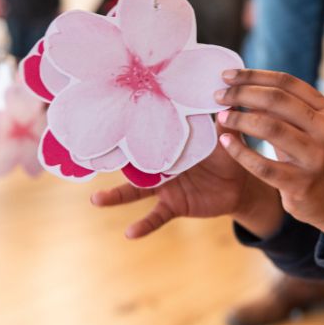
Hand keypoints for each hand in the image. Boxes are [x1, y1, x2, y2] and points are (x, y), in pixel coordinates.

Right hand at [91, 124, 281, 238]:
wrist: (241, 186)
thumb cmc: (228, 154)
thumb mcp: (224, 135)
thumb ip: (220, 117)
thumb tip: (224, 91)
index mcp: (169, 143)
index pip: (144, 134)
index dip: (126, 129)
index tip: (104, 120)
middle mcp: (160, 164)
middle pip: (131, 162)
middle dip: (109, 161)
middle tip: (83, 157)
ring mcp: (164, 186)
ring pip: (135, 191)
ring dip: (115, 196)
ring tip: (95, 199)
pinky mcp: (173, 205)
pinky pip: (155, 217)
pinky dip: (143, 225)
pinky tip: (129, 233)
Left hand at [214, 70, 323, 247]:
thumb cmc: (305, 152)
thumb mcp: (301, 126)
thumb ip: (278, 107)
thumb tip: (238, 86)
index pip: (286, 82)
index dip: (254, 76)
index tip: (227, 76)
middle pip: (278, 100)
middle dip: (243, 94)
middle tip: (219, 96)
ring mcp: (314, 157)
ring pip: (271, 128)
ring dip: (241, 119)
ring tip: (222, 116)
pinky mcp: (300, 183)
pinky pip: (263, 165)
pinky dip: (240, 151)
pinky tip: (225, 142)